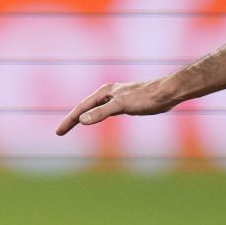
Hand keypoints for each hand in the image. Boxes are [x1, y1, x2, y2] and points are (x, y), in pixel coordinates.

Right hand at [55, 80, 173, 134]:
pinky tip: (96, 120)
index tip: (58, 133)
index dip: (69, 121)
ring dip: (83, 117)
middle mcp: (108, 92)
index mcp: (104, 91)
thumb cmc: (146, 98)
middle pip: (85, 107)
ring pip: (94, 109)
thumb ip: (101, 113)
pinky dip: (96, 116)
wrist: (167, 93)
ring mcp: (116, 97)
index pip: (81, 108)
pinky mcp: (125, 103)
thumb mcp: (121, 106)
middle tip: (60, 132)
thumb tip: (82, 120)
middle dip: (72, 119)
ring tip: (72, 126)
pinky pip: (103, 111)